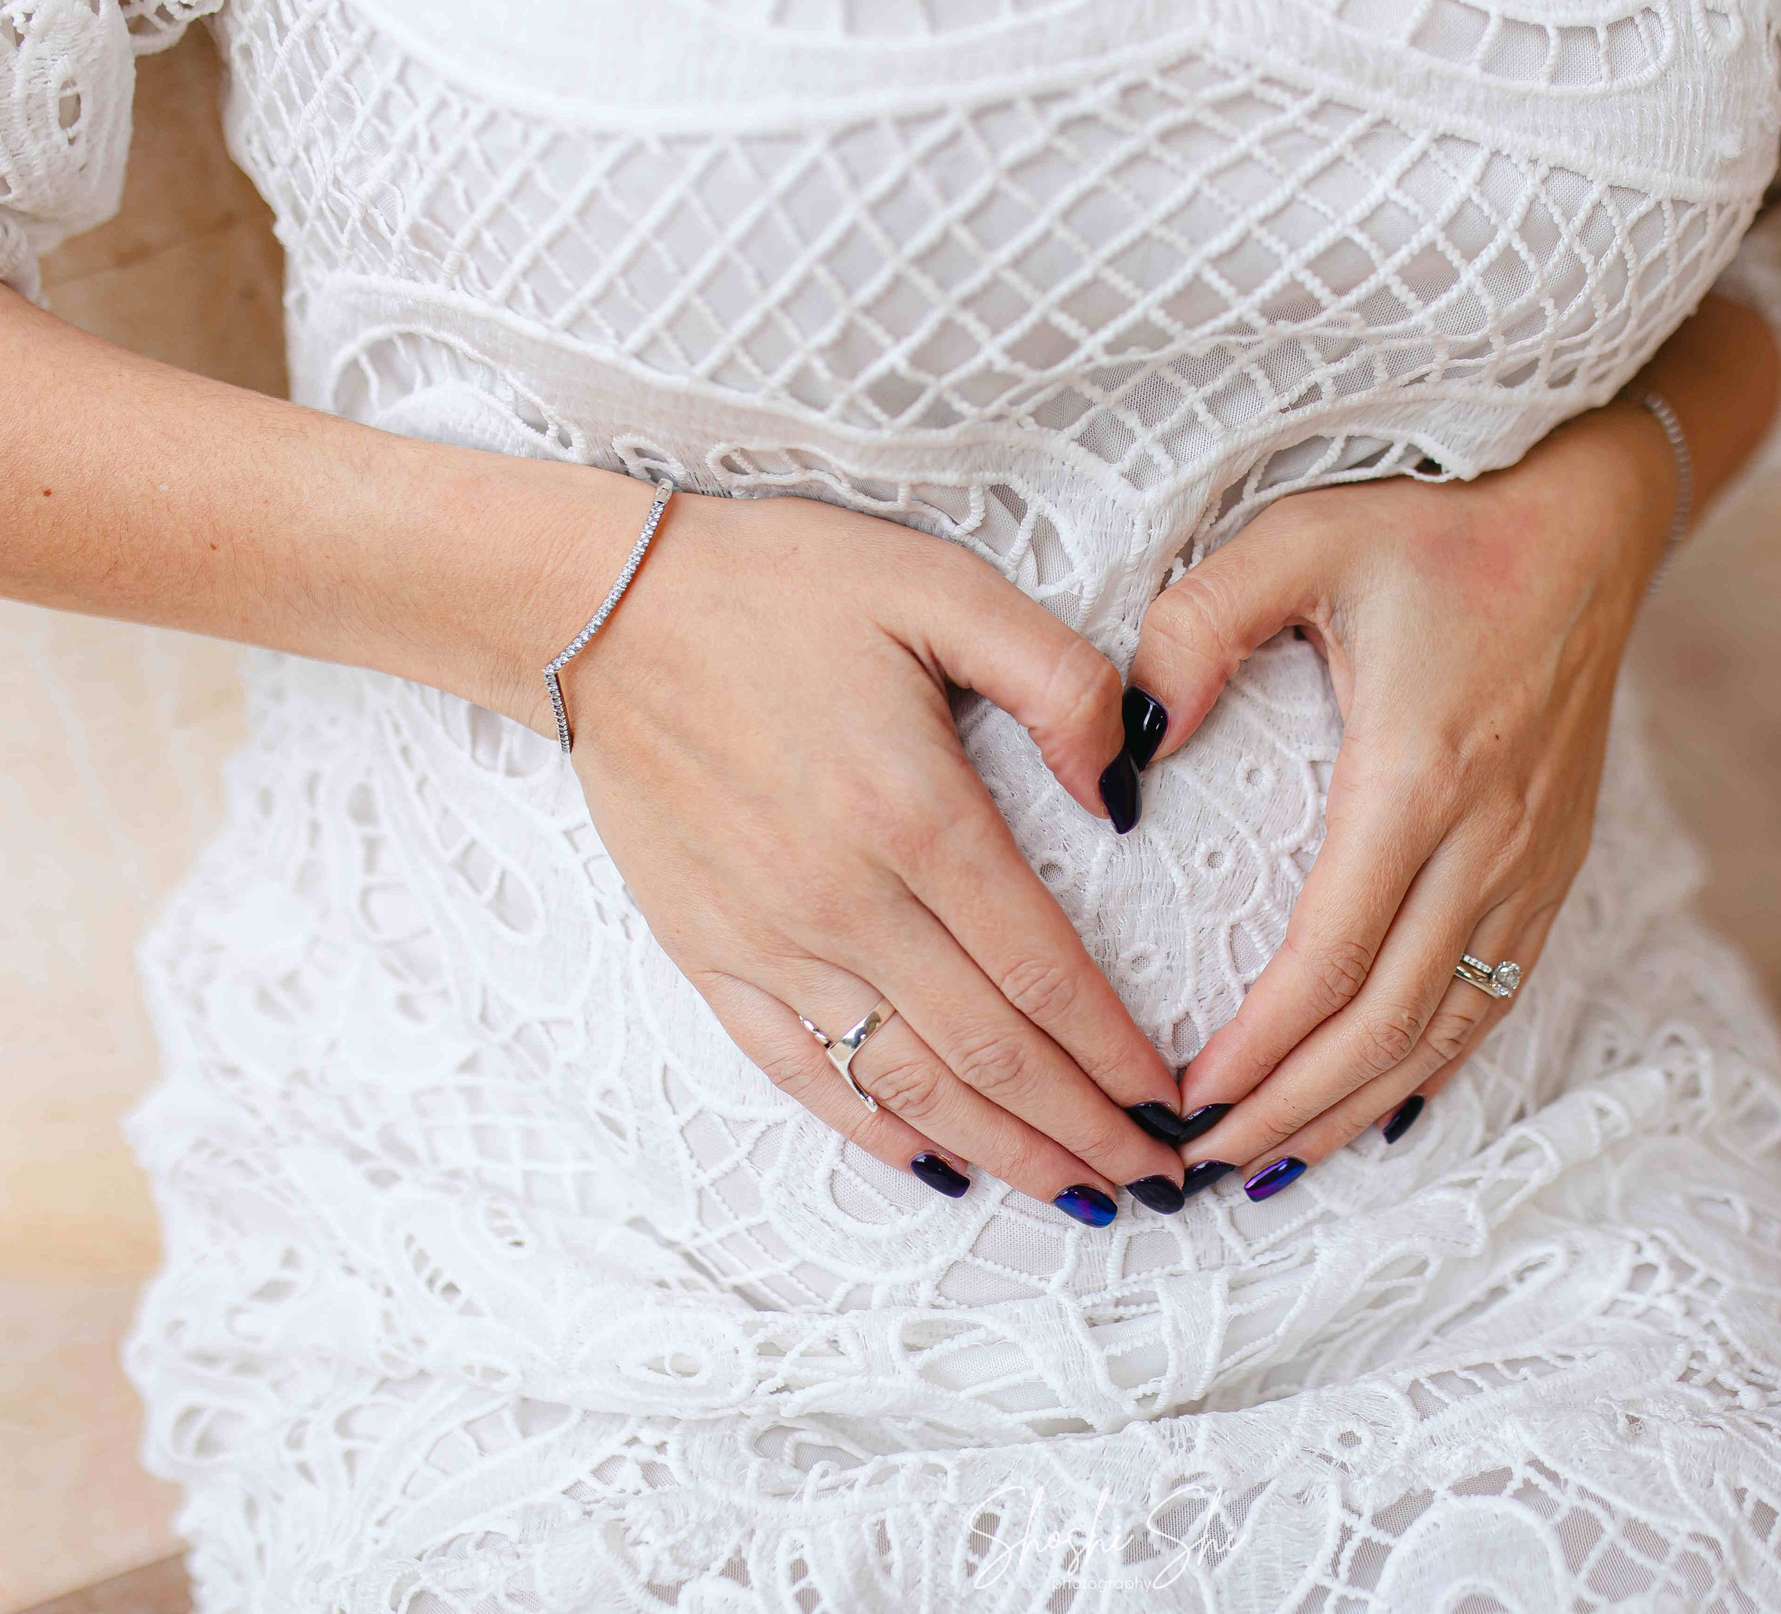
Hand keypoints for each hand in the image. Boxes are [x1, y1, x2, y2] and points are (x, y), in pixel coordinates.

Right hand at [547, 491, 1187, 1222]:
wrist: (601, 607)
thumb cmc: (781, 585)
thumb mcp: (944, 587)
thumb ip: (1060, 682)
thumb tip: (1128, 797)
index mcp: (917, 815)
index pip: (1046, 972)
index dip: (1121, 1052)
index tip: (1179, 1103)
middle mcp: (845, 901)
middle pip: (992, 1052)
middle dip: (1088, 1127)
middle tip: (1161, 1183)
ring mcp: (770, 940)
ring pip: (909, 1083)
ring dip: (1005, 1150)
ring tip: (1079, 1196)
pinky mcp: (710, 954)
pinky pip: (802, 1071)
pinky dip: (875, 1131)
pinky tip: (938, 1167)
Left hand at [1128, 404, 1681, 1195]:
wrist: (1589, 519)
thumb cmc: (1434, 524)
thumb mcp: (1299, 539)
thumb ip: (1197, 626)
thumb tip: (1133, 746)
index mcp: (1418, 774)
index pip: (1331, 957)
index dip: (1259, 1048)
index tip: (1184, 1100)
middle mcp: (1490, 839)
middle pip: (1387, 1022)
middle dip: (1292, 1107)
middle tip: (1204, 1164)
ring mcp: (1535, 860)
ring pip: (1448, 1027)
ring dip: (1355, 1105)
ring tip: (1273, 1162)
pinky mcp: (1555, 862)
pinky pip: (1496, 996)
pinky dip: (1430, 1066)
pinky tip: (1377, 1107)